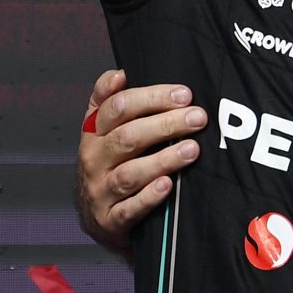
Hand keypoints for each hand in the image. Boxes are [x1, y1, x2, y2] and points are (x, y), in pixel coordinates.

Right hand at [75, 69, 205, 251]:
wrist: (96, 216)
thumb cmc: (109, 163)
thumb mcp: (104, 130)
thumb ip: (111, 100)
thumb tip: (120, 72)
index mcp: (94, 132)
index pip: (117, 108)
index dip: (151, 98)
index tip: (184, 93)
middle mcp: (94, 159)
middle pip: (127, 137)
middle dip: (165, 125)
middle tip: (198, 118)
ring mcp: (100, 191)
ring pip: (130, 173)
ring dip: (163, 160)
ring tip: (192, 149)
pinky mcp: (110, 220)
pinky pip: (129, 209)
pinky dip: (148, 197)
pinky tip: (167, 185)